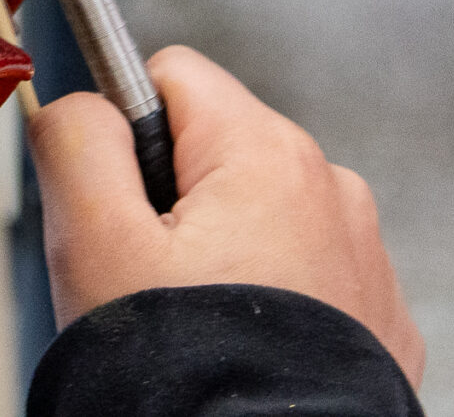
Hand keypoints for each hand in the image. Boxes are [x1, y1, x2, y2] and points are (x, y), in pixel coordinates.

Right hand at [30, 46, 424, 385]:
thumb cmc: (190, 377)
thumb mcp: (94, 243)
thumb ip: (77, 142)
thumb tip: (79, 104)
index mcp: (268, 152)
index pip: (169, 77)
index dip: (123, 135)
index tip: (113, 206)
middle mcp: (332, 190)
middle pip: (213, 152)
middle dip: (169, 205)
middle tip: (145, 283)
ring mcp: (363, 258)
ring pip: (255, 220)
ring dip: (218, 258)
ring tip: (196, 327)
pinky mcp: (377, 321)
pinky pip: (301, 280)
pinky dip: (266, 305)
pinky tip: (243, 354)